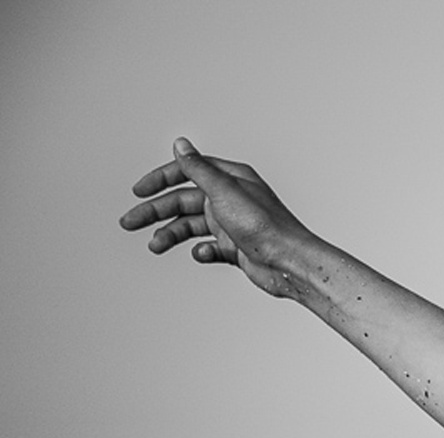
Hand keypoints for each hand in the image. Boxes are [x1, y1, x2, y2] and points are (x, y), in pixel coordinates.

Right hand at [119, 138, 313, 299]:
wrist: (290, 264)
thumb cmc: (265, 226)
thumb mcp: (224, 191)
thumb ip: (198, 168)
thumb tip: (180, 144)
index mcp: (230, 180)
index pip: (187, 172)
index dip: (160, 179)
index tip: (138, 190)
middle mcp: (231, 199)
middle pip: (183, 201)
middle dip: (155, 211)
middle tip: (129, 222)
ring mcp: (234, 225)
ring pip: (192, 226)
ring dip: (171, 234)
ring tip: (154, 246)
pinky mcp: (238, 249)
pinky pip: (210, 248)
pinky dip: (201, 251)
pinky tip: (200, 254)